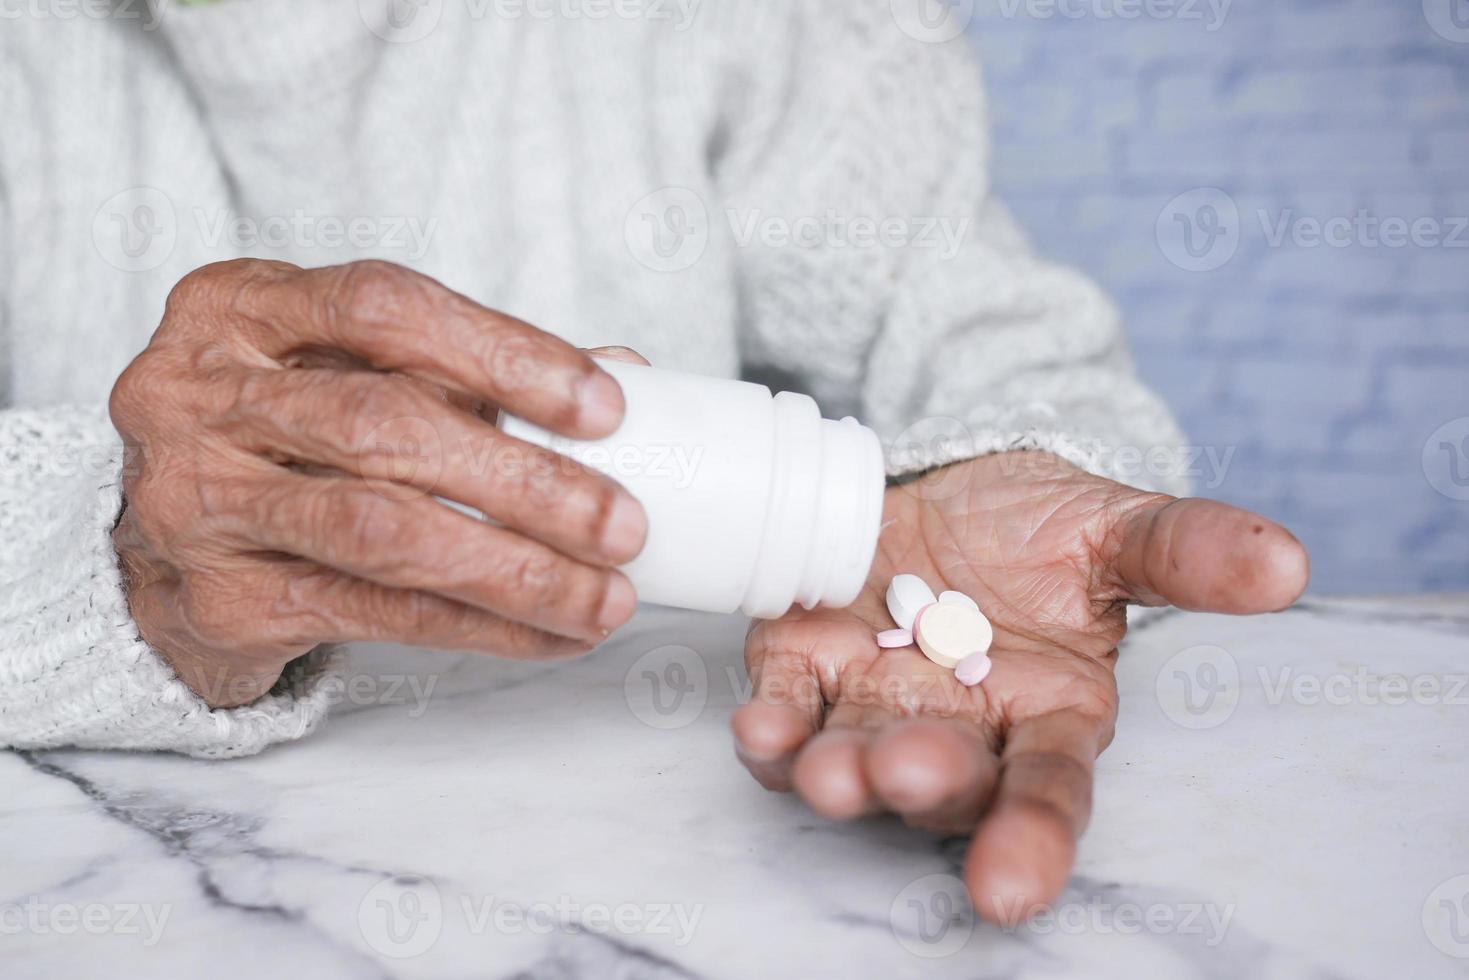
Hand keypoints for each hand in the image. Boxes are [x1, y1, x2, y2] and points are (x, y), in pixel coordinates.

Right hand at [110, 258, 648, 706]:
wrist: (158, 554)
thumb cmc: (280, 442)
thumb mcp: (348, 375)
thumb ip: (467, 368)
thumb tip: (623, 371)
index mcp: (236, 306)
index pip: (382, 306)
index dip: (502, 352)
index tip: (605, 406)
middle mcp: (193, 394)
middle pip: (384, 426)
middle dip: (526, 480)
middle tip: (623, 523)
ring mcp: (193, 501)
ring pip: (380, 530)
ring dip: (515, 570)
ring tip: (606, 598)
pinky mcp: (218, 600)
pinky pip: (375, 614)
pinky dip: (481, 627)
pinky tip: (551, 634)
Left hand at [732, 451, 1307, 922]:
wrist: (948, 481)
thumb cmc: (1040, 524)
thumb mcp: (1116, 528)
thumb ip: (1187, 552)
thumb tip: (1288, 564)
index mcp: (1046, 716)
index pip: (1046, 791)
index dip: (1032, 840)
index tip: (1010, 889)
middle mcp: (959, 730)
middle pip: (942, 782)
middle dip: (924, 786)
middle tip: (905, 771)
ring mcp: (874, 704)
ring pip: (852, 760)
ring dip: (834, 773)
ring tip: (826, 767)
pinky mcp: (805, 666)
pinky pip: (784, 711)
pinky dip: (768, 730)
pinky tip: (759, 725)